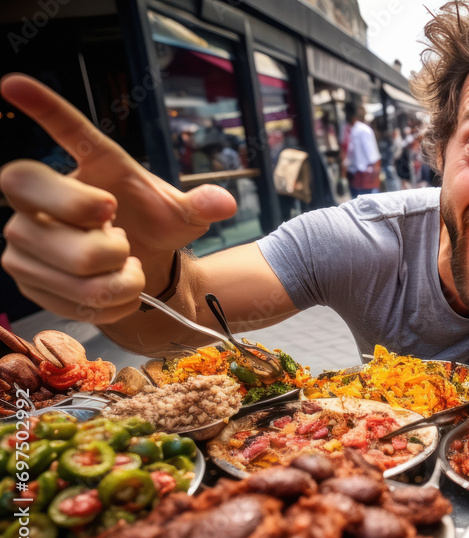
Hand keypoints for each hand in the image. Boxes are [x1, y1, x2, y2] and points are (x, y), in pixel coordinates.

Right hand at [0, 74, 235, 322]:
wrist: (141, 271)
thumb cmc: (153, 229)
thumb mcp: (182, 216)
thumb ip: (200, 206)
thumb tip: (224, 203)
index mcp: (89, 165)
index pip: (62, 130)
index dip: (42, 108)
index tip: (14, 83)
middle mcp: (41, 195)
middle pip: (45, 208)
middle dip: (97, 233)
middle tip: (120, 236)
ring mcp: (23, 234)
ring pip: (68, 263)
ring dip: (116, 276)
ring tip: (125, 266)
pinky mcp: (23, 274)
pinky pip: (69, 296)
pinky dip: (109, 301)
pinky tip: (116, 289)